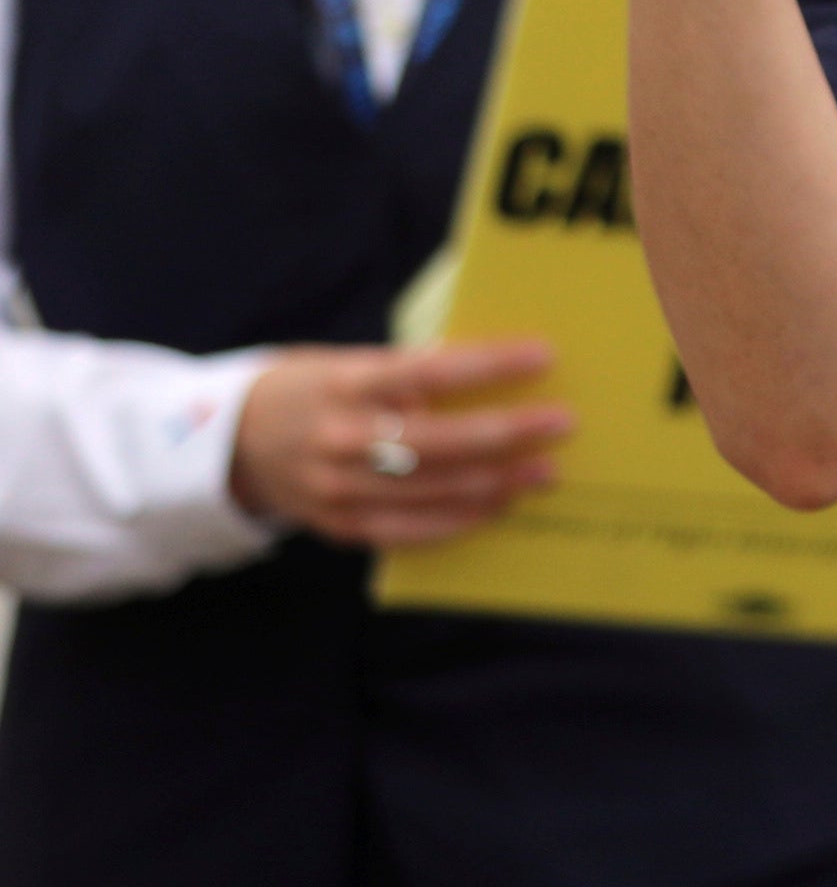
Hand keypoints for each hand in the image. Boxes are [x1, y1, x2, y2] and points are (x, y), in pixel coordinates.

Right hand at [231, 342, 569, 546]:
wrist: (224, 444)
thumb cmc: (308, 390)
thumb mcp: (346, 363)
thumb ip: (408, 372)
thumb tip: (492, 373)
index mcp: (342, 384)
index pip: (428, 371)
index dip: (488, 366)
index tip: (542, 356)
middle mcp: (339, 439)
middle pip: (440, 441)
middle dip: (509, 433)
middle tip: (563, 423)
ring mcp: (336, 489)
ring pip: (434, 490)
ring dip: (499, 482)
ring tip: (545, 471)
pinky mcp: (339, 526)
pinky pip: (412, 530)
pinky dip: (462, 519)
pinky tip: (499, 507)